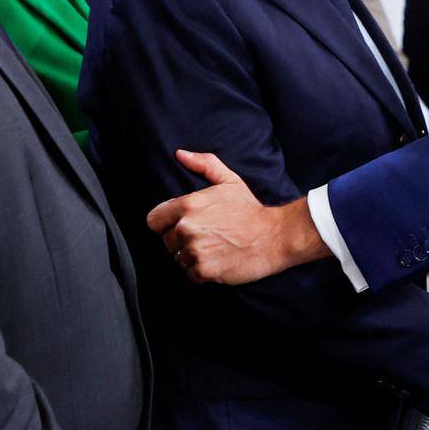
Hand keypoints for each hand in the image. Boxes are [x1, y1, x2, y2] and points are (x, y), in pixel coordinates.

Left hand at [145, 150, 327, 283]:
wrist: (274, 236)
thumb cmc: (250, 209)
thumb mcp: (229, 180)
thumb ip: (203, 164)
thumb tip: (180, 154)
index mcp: (188, 205)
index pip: (154, 220)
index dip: (165, 224)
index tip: (179, 225)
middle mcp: (187, 228)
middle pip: (166, 242)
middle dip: (181, 241)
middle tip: (204, 238)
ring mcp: (195, 250)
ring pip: (178, 259)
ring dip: (191, 257)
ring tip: (212, 249)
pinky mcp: (204, 270)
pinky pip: (191, 275)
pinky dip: (201, 272)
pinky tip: (217, 261)